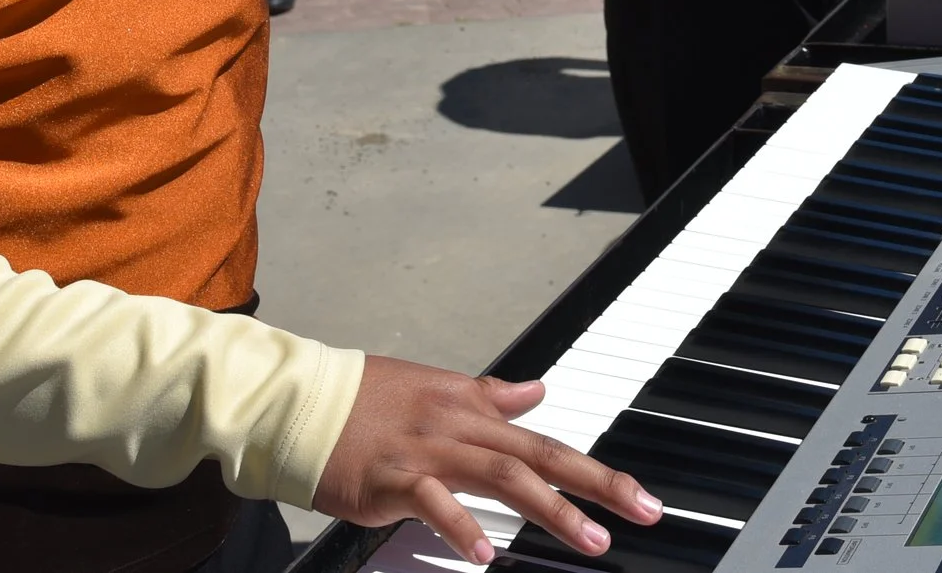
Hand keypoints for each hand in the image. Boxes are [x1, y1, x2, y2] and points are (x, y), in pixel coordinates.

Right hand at [312, 356, 661, 564]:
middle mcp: (457, 425)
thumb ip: (489, 396)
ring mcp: (426, 451)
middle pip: (540, 456)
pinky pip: (434, 503)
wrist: (299, 402)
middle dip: (598, 484)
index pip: (545, 441)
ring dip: (552, 509)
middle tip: (642, 511)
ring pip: (503, 476)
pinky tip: (486, 555)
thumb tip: (536, 391)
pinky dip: (462, 529)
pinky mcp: (392, 479)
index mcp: (471, 406)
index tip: (639, 494)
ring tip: (589, 540)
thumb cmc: (362, 400)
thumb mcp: (434, 387)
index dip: (597, 469)